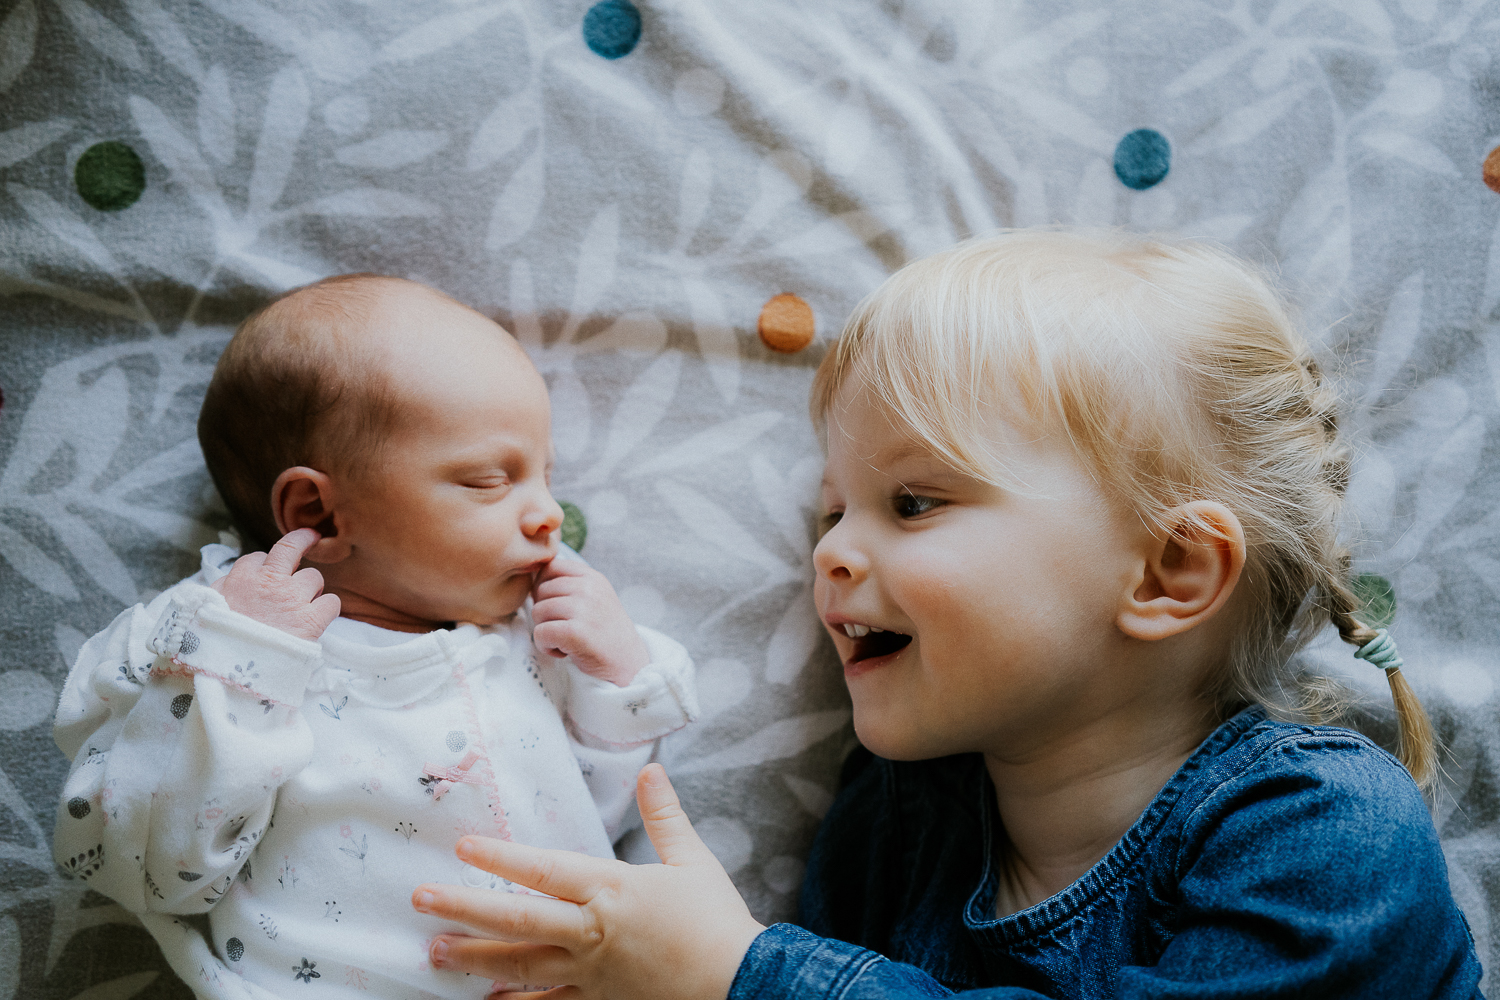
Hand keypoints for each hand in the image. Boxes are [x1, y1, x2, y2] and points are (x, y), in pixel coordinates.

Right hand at [209, 528, 339, 640]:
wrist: (232, 672)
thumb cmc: (217, 643)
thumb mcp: (207, 610)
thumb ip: (219, 591)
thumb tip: (227, 581)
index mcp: (240, 579)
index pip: (256, 558)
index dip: (263, 566)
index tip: (267, 572)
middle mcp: (269, 581)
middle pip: (291, 547)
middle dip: (302, 540)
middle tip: (311, 538)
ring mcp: (292, 598)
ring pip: (314, 577)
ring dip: (310, 590)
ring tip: (300, 608)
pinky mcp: (312, 619)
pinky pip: (332, 602)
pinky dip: (327, 609)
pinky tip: (317, 619)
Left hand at [412, 765, 765, 999]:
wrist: (740, 984)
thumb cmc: (716, 921)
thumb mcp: (693, 860)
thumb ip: (664, 814)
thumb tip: (650, 770)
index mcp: (612, 890)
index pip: (545, 870)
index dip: (501, 856)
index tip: (462, 846)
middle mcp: (592, 932)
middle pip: (517, 919)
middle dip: (464, 907)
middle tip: (421, 899)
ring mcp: (591, 973)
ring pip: (521, 965)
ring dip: (474, 957)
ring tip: (435, 951)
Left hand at [530, 559, 649, 685]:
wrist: (627, 663)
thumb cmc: (605, 631)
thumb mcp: (596, 597)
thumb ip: (571, 583)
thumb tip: (534, 577)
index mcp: (593, 577)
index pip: (551, 566)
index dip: (543, 586)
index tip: (555, 606)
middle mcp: (589, 589)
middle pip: (541, 590)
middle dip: (545, 612)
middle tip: (564, 628)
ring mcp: (583, 609)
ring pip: (538, 611)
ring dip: (545, 630)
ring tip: (565, 640)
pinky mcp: (575, 633)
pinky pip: (540, 632)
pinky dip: (546, 646)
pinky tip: (563, 651)